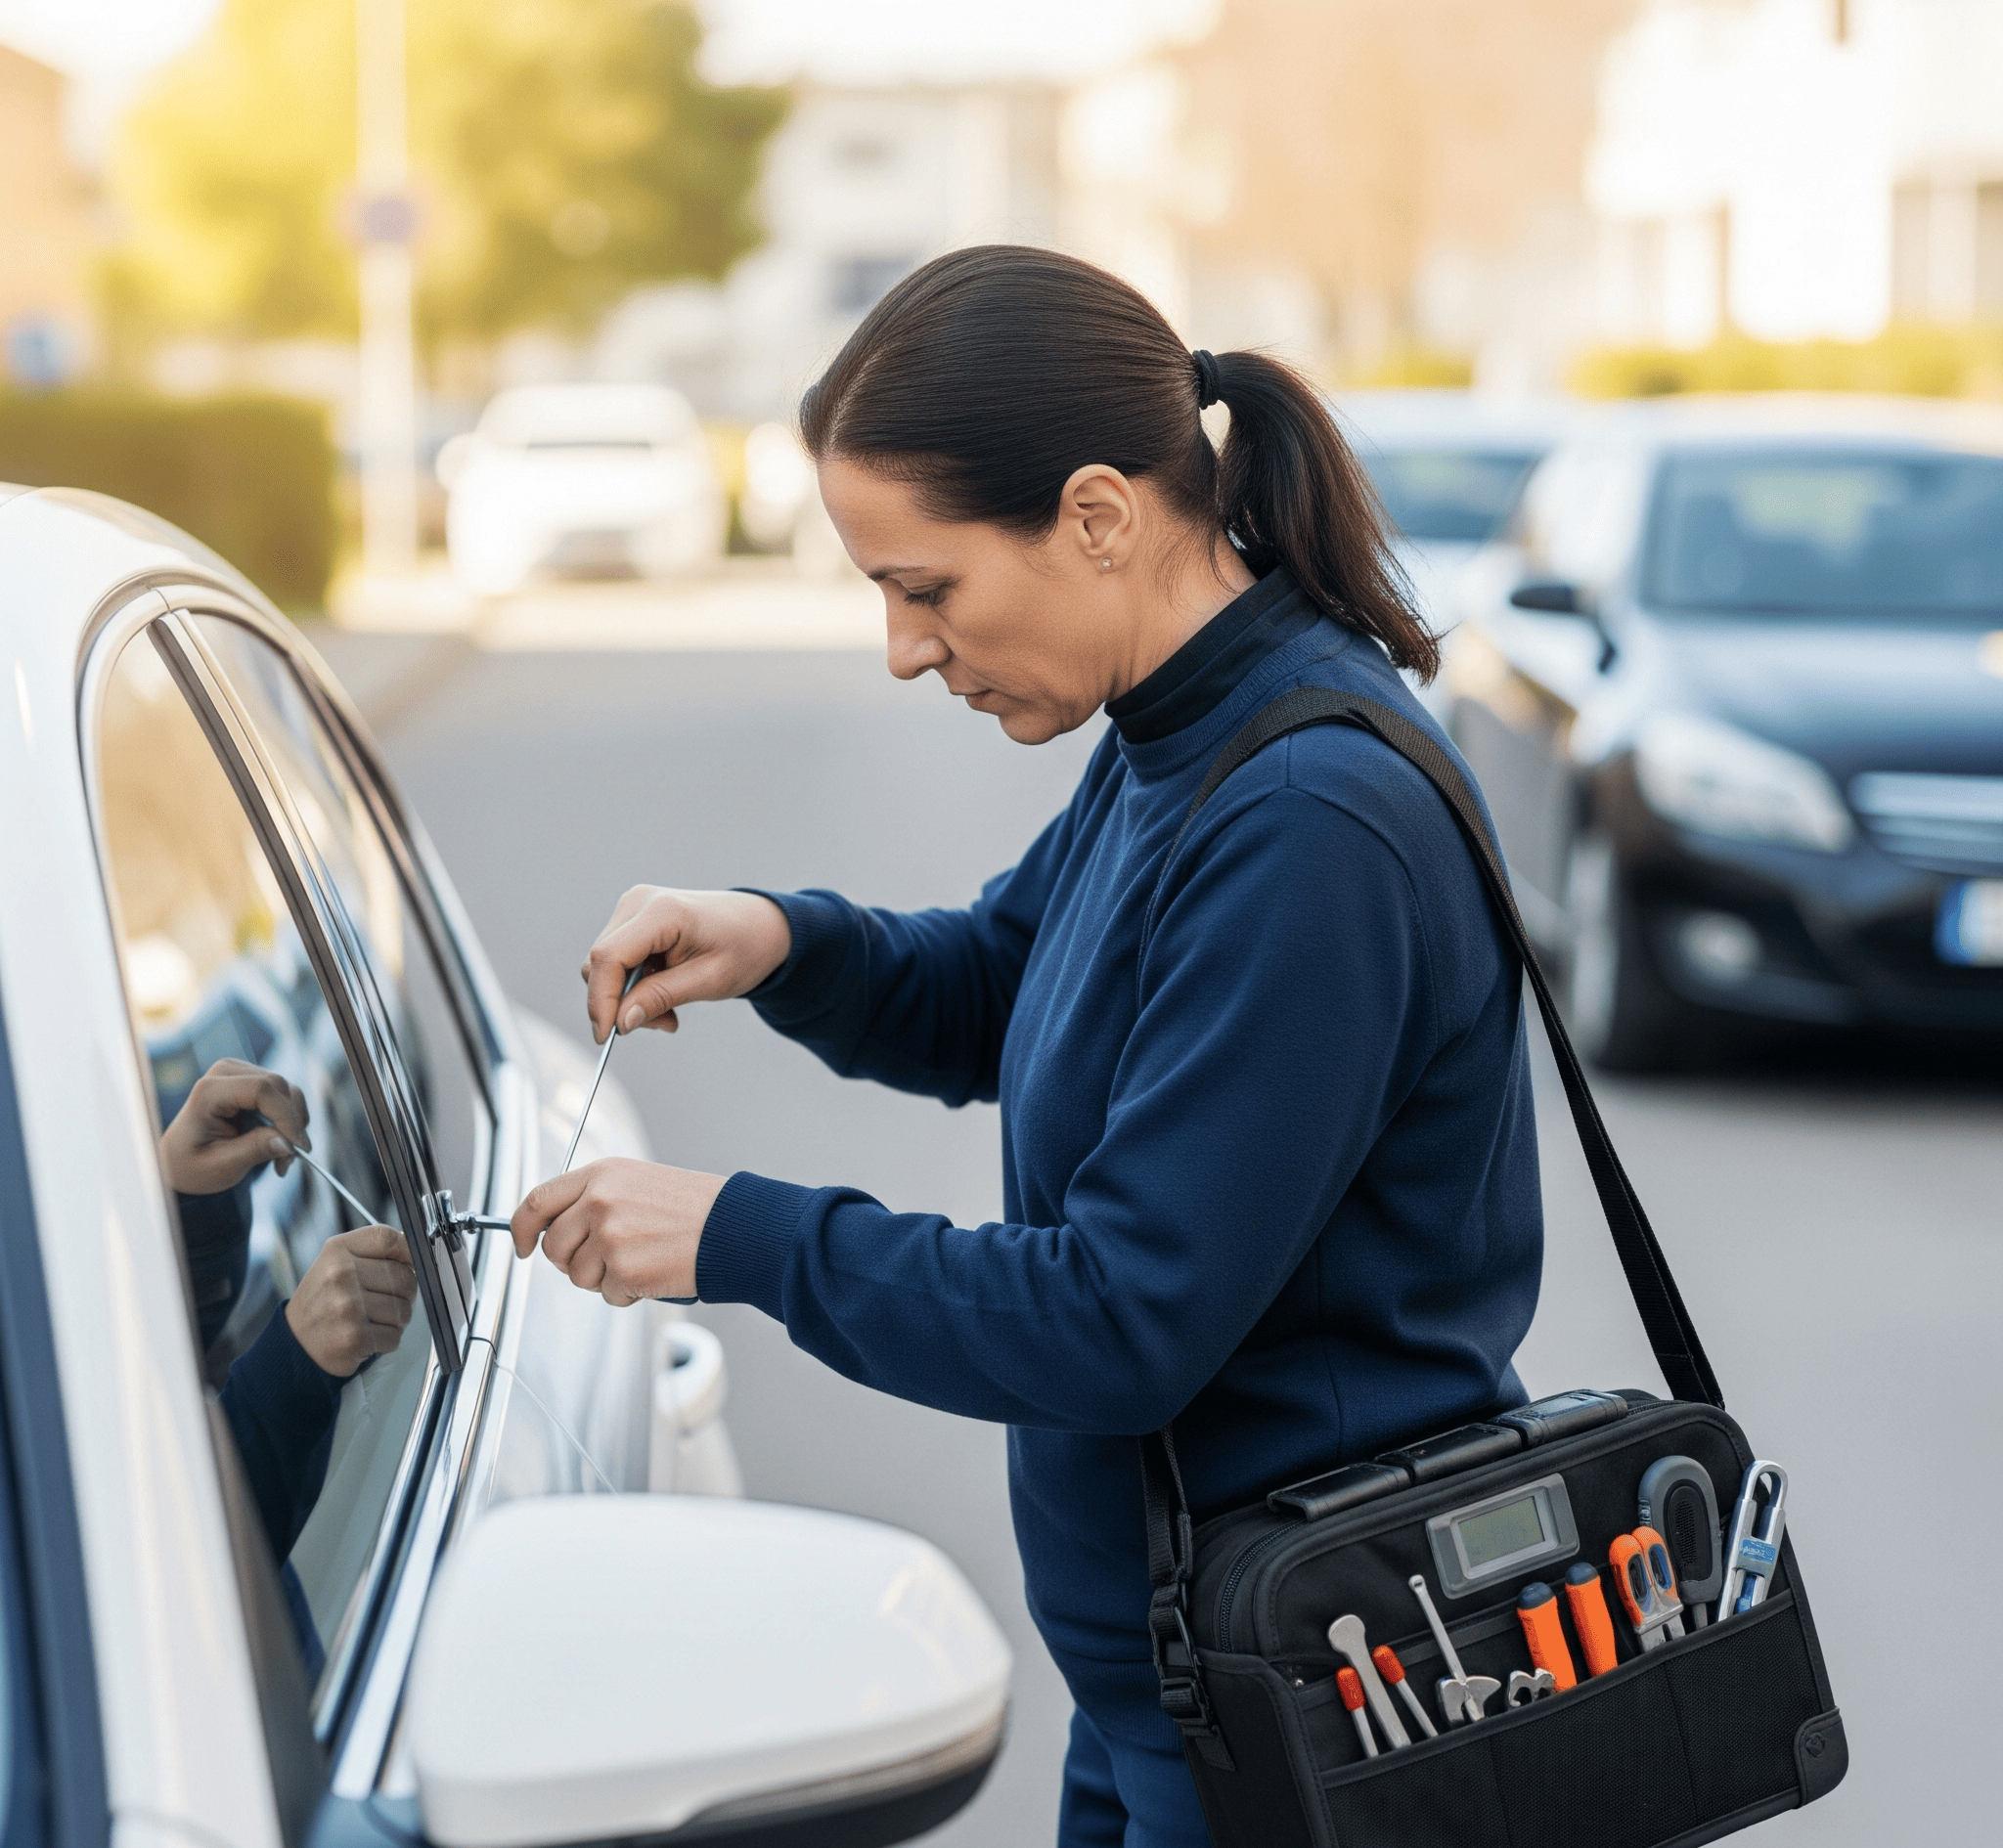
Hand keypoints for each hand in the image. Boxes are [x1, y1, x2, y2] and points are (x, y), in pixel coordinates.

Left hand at [160, 1059, 309, 1195]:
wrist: (180, 1161)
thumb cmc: (192, 1164)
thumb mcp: (220, 1166)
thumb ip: (255, 1151)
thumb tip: (289, 1144)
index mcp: (208, 1091)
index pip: (261, 1090)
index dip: (286, 1116)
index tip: (298, 1147)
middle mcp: (225, 1074)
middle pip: (279, 1087)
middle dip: (292, 1124)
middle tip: (289, 1159)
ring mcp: (240, 1074)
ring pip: (288, 1091)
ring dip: (294, 1125)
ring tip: (282, 1157)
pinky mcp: (253, 1082)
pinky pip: (286, 1096)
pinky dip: (290, 1121)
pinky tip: (279, 1144)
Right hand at [284, 1224, 417, 1376]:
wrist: (295, 1342)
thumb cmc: (323, 1300)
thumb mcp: (336, 1263)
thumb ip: (373, 1251)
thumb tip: (416, 1250)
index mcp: (338, 1250)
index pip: (390, 1239)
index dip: (408, 1252)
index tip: (408, 1263)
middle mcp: (341, 1275)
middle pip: (405, 1277)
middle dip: (404, 1293)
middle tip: (383, 1300)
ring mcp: (347, 1306)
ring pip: (404, 1309)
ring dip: (395, 1319)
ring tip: (372, 1319)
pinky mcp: (354, 1336)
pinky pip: (394, 1335)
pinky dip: (387, 1339)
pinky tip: (367, 1335)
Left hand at [510, 1158, 725, 1305]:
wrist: (734, 1227)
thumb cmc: (694, 1208)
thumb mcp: (637, 1183)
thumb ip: (595, 1198)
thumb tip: (558, 1230)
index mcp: (601, 1175)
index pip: (537, 1201)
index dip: (520, 1229)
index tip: (522, 1246)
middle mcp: (599, 1200)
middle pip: (552, 1247)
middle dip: (571, 1263)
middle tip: (604, 1261)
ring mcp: (609, 1235)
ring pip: (578, 1276)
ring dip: (604, 1279)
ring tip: (641, 1260)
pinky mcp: (623, 1269)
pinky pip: (607, 1295)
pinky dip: (628, 1294)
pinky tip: (653, 1273)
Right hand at [582, 887, 790, 1042]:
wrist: (762, 925)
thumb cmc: (745, 948)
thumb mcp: (709, 980)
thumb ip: (661, 997)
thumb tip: (620, 1022)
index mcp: (662, 911)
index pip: (608, 957)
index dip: (601, 999)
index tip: (605, 1037)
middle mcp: (640, 901)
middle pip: (601, 962)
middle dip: (621, 1003)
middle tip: (664, 1024)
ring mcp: (635, 906)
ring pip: (605, 965)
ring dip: (630, 997)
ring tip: (671, 1013)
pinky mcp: (634, 918)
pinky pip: (617, 960)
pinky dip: (635, 985)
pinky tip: (665, 994)